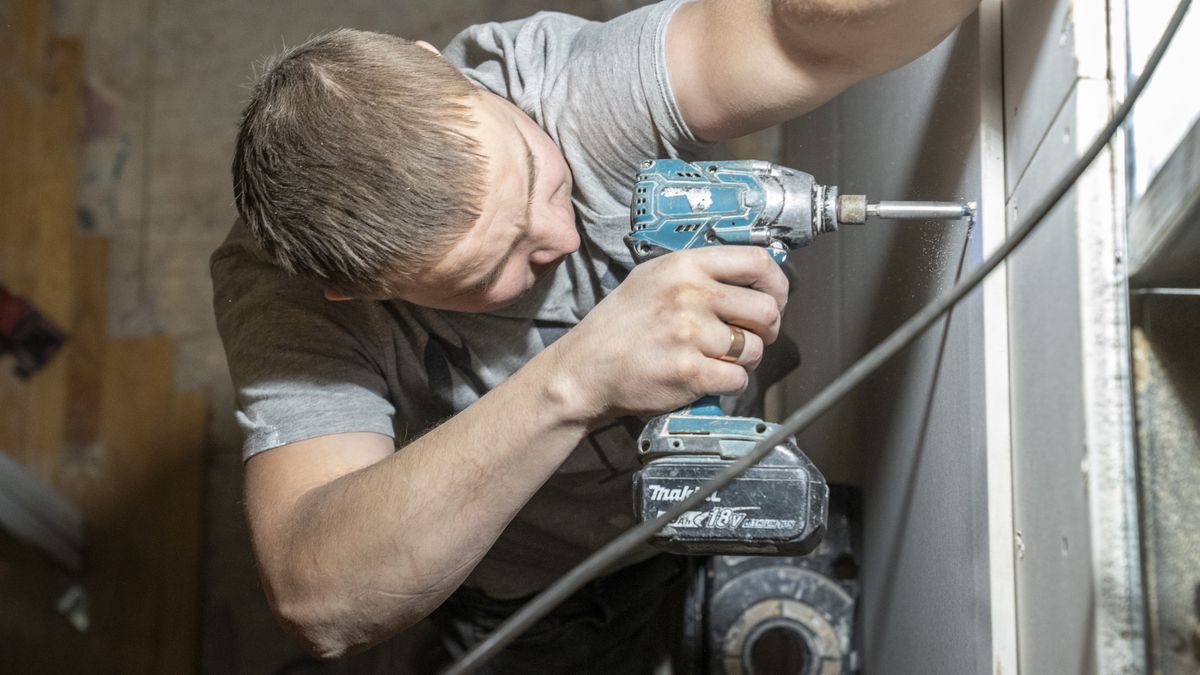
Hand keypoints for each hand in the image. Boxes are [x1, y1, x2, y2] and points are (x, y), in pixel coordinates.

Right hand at [550, 246, 788, 421]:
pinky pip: (738, 379)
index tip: (775, 299)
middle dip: (766, 330)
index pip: (757, 262)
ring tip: (717, 359)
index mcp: (684, 265)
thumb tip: (753, 277)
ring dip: (744, 360)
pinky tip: (705, 377)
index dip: (777, 284)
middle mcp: (689, 294)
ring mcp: (689, 333)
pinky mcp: (690, 371)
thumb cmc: (620, 327)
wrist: (584, 370)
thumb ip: (699, 273)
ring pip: (754, 349)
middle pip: (765, 309)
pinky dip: (728, 384)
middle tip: (750, 338)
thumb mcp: (653, 279)